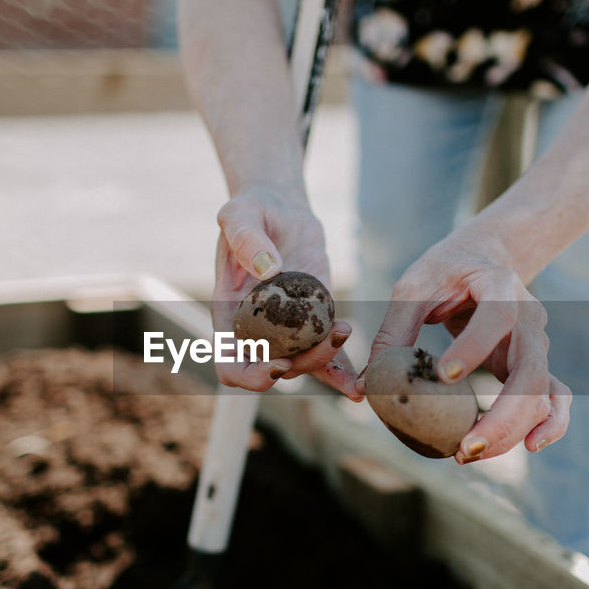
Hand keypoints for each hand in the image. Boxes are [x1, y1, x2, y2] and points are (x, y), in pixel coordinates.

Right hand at [213, 186, 361, 398]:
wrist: (279, 208)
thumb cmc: (250, 210)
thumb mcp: (239, 214)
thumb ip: (246, 239)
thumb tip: (269, 270)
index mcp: (229, 316)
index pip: (230, 366)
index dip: (250, 376)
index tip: (276, 363)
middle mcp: (256, 329)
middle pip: (272, 370)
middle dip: (299, 366)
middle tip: (328, 340)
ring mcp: (286, 327)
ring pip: (302, 364)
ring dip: (324, 360)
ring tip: (345, 330)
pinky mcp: (313, 317)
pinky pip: (323, 350)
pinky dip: (339, 368)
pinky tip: (358, 381)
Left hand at [361, 225, 570, 461]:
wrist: (484, 257)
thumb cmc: (446, 270)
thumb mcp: (414, 287)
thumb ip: (394, 330)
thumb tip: (368, 384)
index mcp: (499, 285)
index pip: (497, 316)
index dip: (474, 347)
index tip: (444, 376)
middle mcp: (528, 315)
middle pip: (531, 369)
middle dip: (503, 414)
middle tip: (465, 447)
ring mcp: (537, 342)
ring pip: (543, 391)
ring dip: (514, 428)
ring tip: (472, 452)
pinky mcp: (536, 363)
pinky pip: (556, 397)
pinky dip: (551, 423)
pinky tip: (531, 445)